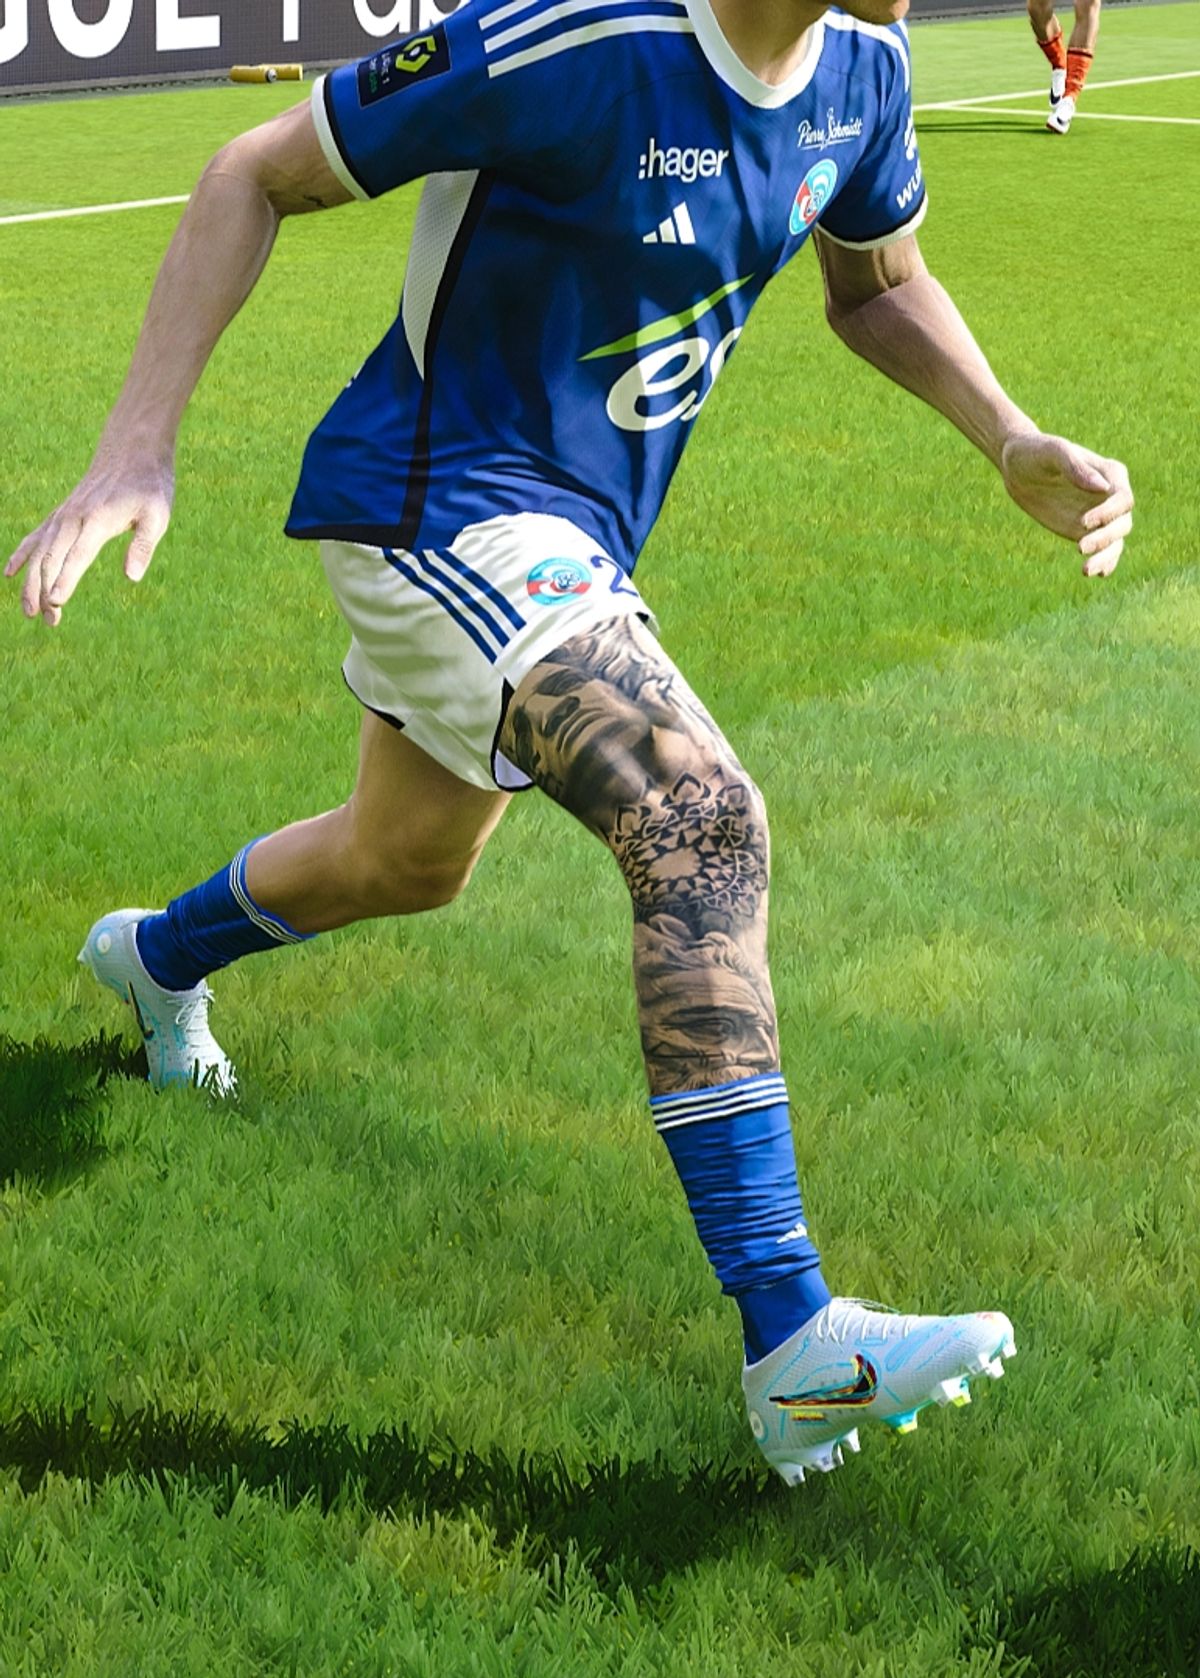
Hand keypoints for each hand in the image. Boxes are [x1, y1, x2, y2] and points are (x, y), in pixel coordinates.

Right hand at [5, 452, 173, 626]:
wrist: (131, 450)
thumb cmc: (149, 486)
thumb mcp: (158, 515)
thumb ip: (142, 546)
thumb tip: (132, 577)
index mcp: (98, 520)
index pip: (78, 555)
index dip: (66, 579)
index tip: (56, 602)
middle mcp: (74, 518)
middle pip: (52, 558)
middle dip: (46, 591)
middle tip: (50, 621)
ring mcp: (64, 515)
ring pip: (40, 552)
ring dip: (32, 583)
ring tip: (31, 613)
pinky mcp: (61, 514)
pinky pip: (35, 536)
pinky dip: (22, 555)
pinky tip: (10, 574)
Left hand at [1000, 432, 1132, 577]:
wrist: (1017, 467)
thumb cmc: (1036, 453)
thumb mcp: (1054, 453)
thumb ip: (1076, 467)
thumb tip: (1102, 487)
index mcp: (1110, 474)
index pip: (1123, 499)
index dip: (1108, 514)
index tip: (1083, 522)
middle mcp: (1109, 496)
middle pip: (1123, 523)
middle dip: (1105, 538)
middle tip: (1079, 548)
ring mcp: (1100, 515)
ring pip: (1115, 541)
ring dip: (1106, 557)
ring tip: (1086, 571)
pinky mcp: (1085, 531)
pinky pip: (1103, 550)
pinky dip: (1104, 562)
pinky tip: (1096, 574)